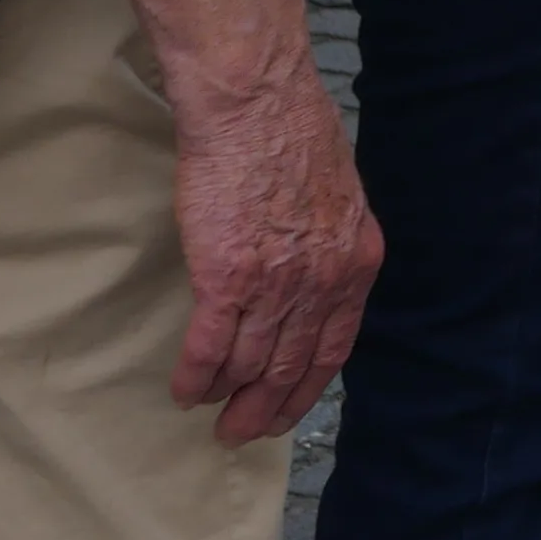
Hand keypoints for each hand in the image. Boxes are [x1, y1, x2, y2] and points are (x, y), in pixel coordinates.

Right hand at [168, 52, 381, 445]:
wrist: (258, 106)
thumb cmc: (294, 135)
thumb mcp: (338, 195)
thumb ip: (329, 242)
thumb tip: (313, 270)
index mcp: (356, 261)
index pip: (335, 347)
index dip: (307, 388)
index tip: (286, 412)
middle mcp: (322, 281)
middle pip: (292, 366)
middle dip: (265, 408)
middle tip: (241, 433)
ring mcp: (276, 283)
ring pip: (250, 363)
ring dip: (227, 398)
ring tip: (210, 415)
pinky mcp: (226, 278)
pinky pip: (210, 347)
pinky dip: (195, 376)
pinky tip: (184, 392)